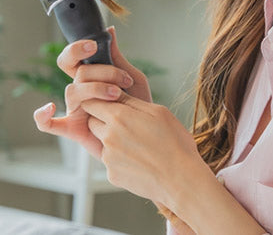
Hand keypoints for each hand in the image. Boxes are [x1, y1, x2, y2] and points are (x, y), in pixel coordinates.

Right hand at [32, 27, 150, 156]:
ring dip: (96, 89)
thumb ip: (117, 57)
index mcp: (89, 76)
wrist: (148, 135)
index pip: (72, 57)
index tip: (94, 45)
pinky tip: (50, 108)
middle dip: (101, 72)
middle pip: (76, 73)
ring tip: (118, 96)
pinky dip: (43, 117)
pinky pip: (49, 125)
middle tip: (122, 79)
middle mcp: (79, 91)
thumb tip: (110, 30)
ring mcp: (74, 110)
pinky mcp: (73, 129)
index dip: (77, 48)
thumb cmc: (138, 105)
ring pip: (72, 91)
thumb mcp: (132, 78)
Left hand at [80, 93, 205, 208]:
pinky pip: (110, 162)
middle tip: (126, 124)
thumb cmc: (175, 143)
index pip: (91, 103)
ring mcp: (108, 158)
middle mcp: (108, 137)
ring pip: (101, 142)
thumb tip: (114, 93)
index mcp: (118, 117)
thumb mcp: (158, 112)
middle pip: (92, 122)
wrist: (181, 180)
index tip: (109, 104)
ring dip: (112, 141)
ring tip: (138, 145)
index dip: (98, 102)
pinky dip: (120, 159)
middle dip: (103, 120)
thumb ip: (131, 101)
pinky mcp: (112, 175)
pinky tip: (140, 161)